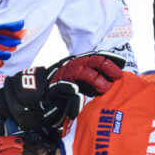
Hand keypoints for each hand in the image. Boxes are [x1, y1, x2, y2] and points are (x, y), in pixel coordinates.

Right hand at [0, 53, 124, 130]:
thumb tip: (108, 82)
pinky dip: (71, 88)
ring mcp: (62, 76)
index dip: (109, 59)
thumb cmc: (58, 93)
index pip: (95, 58)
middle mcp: (70, 67)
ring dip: (94, 78)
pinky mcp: (53, 87)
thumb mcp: (77, 87)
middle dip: (105, 66)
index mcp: (77, 65)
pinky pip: (64, 86)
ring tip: (104, 87)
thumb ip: (90, 84)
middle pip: (91, 61)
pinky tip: (77, 91)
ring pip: (80, 71)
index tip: (122, 63)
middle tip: (117, 75)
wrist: (32, 96)